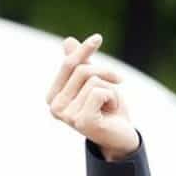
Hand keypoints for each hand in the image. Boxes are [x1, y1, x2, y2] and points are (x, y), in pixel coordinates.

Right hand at [46, 34, 139, 159]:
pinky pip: (100, 93)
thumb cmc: (108, 109)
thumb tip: (68, 40)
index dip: (84, 51)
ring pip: (93, 81)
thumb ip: (80, 64)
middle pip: (82, 70)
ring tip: (110, 104)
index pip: (68, 65)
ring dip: (111, 89)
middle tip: (118, 80)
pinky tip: (111, 112)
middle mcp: (55, 107)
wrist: (122, 137)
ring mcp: (67, 116)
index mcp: (53, 96)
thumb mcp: (95, 82)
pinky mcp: (82, 121)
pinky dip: (113, 98)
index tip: (98, 38)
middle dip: (105, 73)